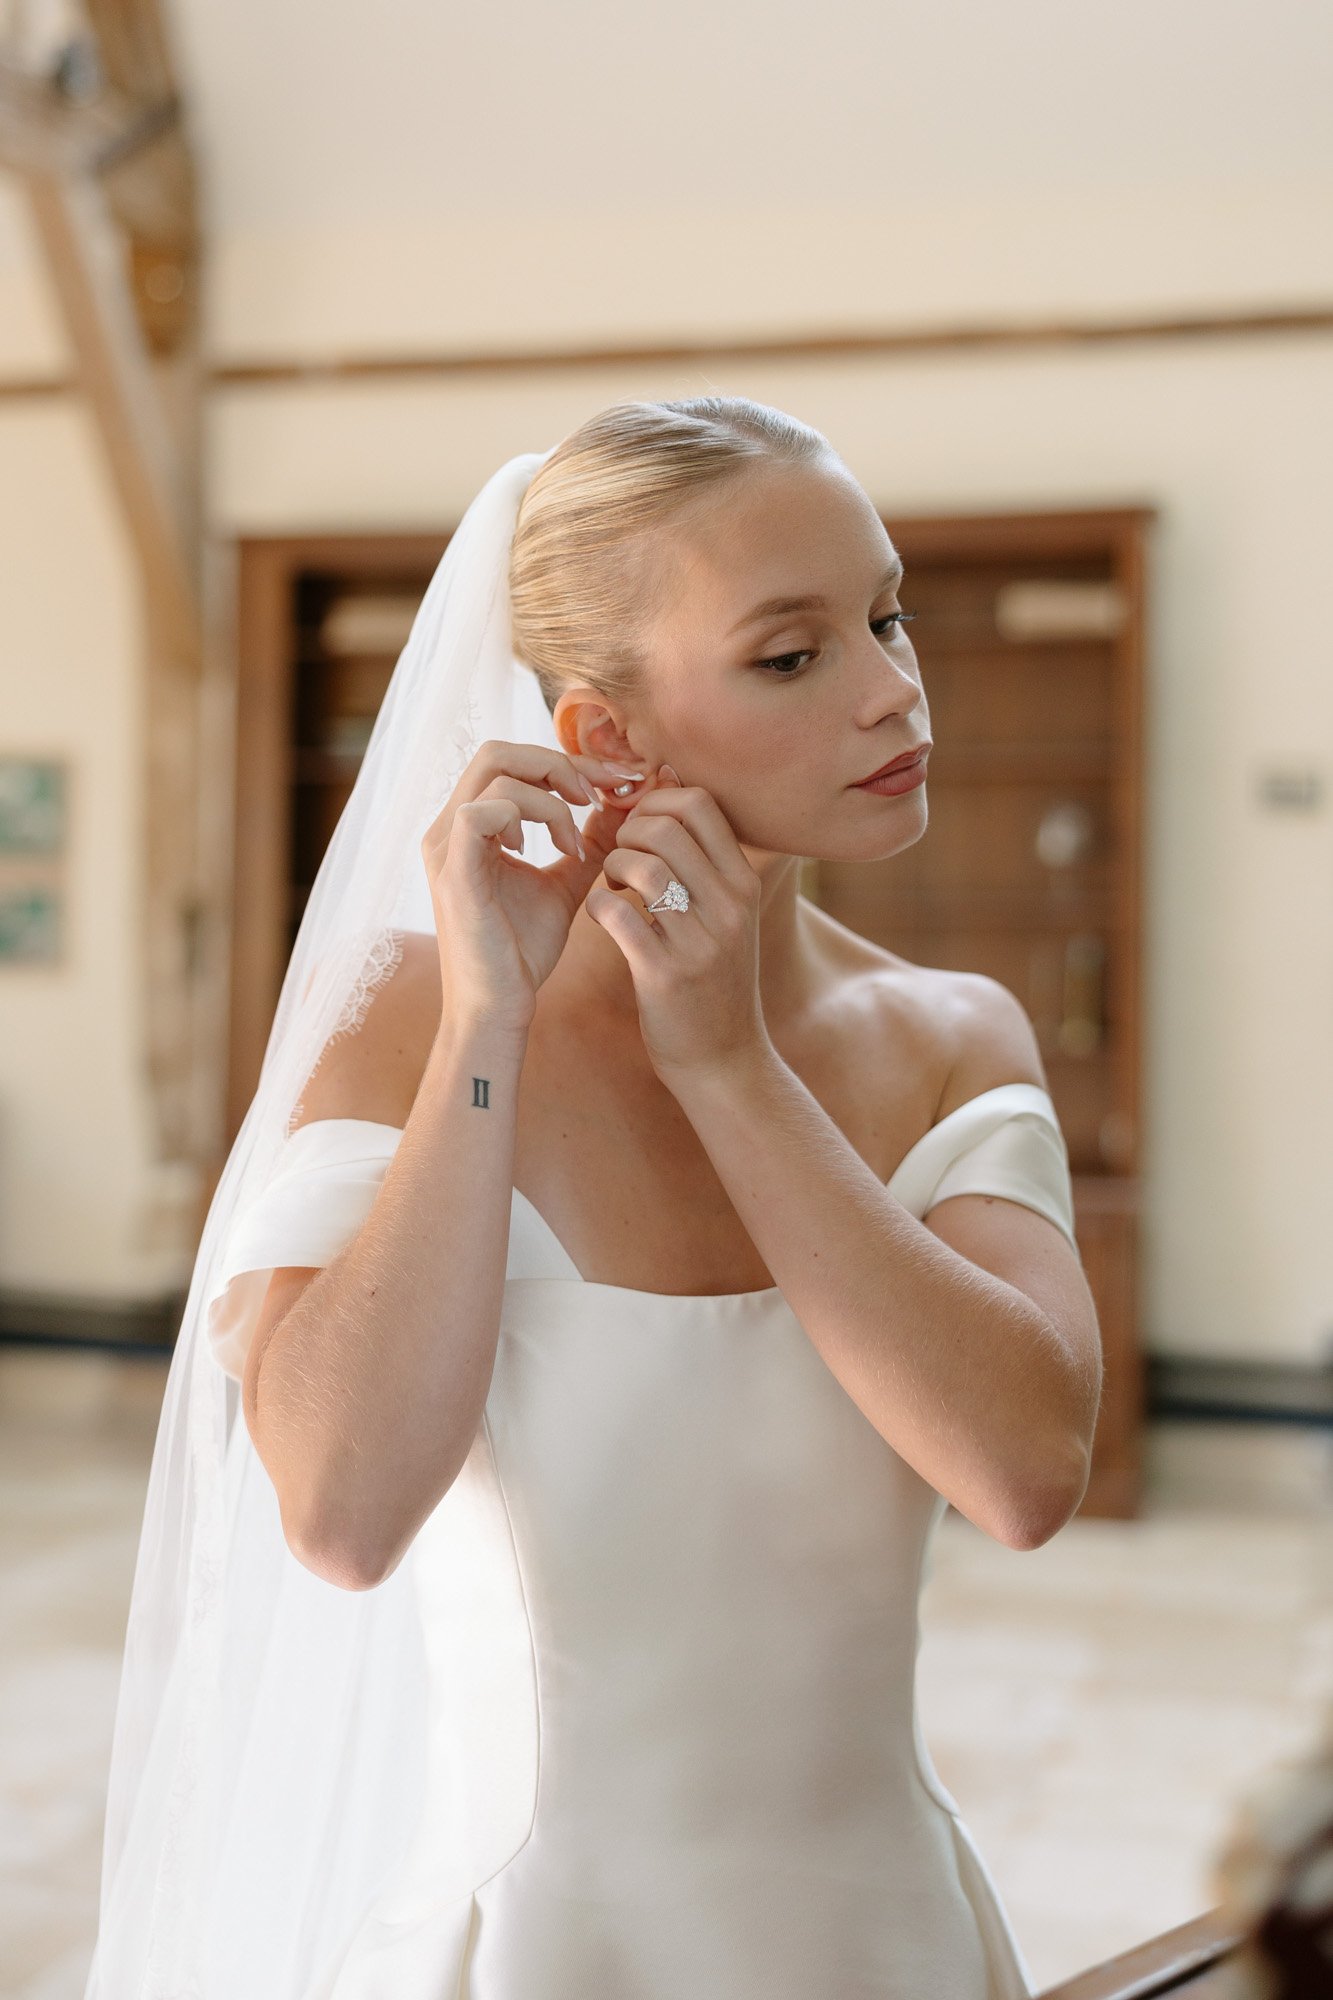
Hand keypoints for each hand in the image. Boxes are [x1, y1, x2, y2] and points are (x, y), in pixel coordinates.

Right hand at [420, 738, 651, 1037]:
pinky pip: (481, 813)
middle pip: (498, 750)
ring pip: (495, 773)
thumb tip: (623, 800)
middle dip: (559, 764)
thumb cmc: (523, 949)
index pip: (513, 760)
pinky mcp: (454, 872)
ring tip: (574, 841)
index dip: (568, 761)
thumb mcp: (567, 881)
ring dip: (551, 798)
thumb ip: (589, 840)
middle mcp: (450, 826)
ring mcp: (446, 846)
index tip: (616, 781)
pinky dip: (524, 818)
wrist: (499, 1004)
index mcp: (471, 825)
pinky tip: (547, 850)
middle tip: (598, 797)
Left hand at [585, 764, 768, 1080]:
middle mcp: (729, 905)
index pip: (700, 802)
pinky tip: (602, 915)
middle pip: (666, 826)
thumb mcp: (726, 914)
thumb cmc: (714, 978)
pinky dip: (597, 905)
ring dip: (611, 866)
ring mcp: (700, 940)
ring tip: (614, 887)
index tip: (639, 830)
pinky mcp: (665, 975)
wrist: (724, 1059)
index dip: (655, 802)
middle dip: (627, 832)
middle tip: (619, 858)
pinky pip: (616, 914)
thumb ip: (703, 859)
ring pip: (642, 865)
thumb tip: (668, 784)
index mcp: (744, 883)